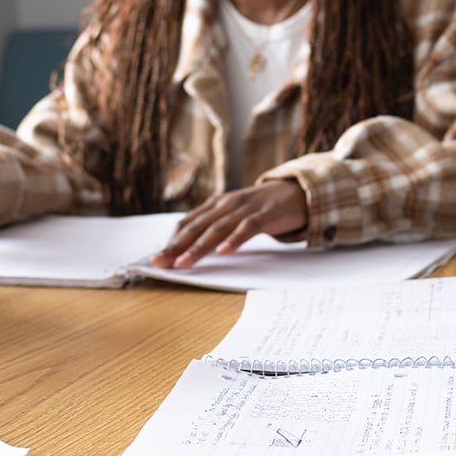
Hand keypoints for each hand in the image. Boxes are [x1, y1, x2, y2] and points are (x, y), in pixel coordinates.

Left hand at [150, 180, 309, 268]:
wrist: (299, 192)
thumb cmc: (262, 208)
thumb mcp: (234, 215)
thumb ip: (215, 227)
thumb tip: (189, 248)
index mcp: (216, 205)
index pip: (187, 223)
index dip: (171, 240)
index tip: (156, 259)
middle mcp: (227, 204)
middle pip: (196, 227)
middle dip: (176, 246)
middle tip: (159, 263)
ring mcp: (246, 208)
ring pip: (217, 228)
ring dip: (198, 247)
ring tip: (183, 263)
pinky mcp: (266, 214)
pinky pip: (248, 228)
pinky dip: (234, 240)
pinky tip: (223, 252)